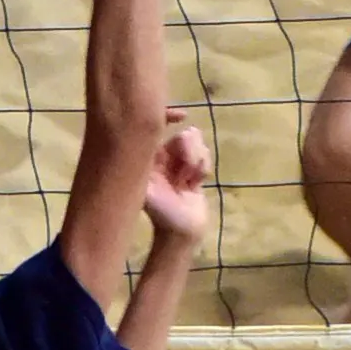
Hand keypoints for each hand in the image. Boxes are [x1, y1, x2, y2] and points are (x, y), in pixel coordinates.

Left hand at [142, 112, 210, 245]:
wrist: (182, 234)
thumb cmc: (161, 214)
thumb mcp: (147, 190)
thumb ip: (150, 163)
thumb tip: (170, 137)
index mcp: (146, 157)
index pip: (155, 127)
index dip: (167, 115)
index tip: (182, 116)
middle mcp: (161, 157)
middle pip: (182, 135)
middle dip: (189, 149)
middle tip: (185, 172)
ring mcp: (178, 163)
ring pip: (196, 145)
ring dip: (197, 161)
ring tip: (189, 181)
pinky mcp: (192, 170)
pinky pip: (204, 156)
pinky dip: (203, 167)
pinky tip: (197, 182)